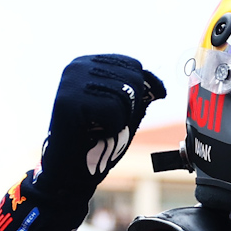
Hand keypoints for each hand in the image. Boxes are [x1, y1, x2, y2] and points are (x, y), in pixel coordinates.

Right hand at [37, 54, 166, 196]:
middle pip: (133, 79)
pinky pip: (113, 110)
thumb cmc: (97, 139)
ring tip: (98, 126)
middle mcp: (78, 65)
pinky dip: (111, 127)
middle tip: (105, 121)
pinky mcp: (69, 101)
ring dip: (119, 119)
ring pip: (125, 95)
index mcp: (89, 62)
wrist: (70, 168)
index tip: (115, 110)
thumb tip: (161, 87)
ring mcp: (72, 81)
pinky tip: (93, 131)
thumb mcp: (124, 110)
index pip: (134, 65)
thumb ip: (140, 94)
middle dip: (129, 108)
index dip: (137, 94)